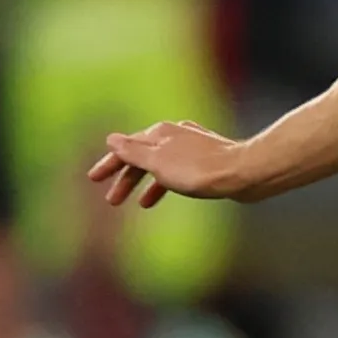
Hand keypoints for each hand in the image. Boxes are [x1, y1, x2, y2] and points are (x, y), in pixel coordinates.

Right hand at [86, 121, 251, 208]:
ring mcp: (192, 147)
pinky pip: (178, 171)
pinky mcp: (208, 160)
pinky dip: (166, 183)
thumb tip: (111, 139)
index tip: (93, 179)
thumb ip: (133, 152)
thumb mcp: (158, 162)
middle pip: (143, 156)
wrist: (245, 172)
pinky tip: (163, 195)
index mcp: (159, 133)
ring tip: (136, 203)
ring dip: (145, 184)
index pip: (126, 148)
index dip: (109, 164)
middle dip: (125, 178)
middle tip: (112, 200)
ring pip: (161, 165)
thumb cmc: (200, 170)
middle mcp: (175, 135)